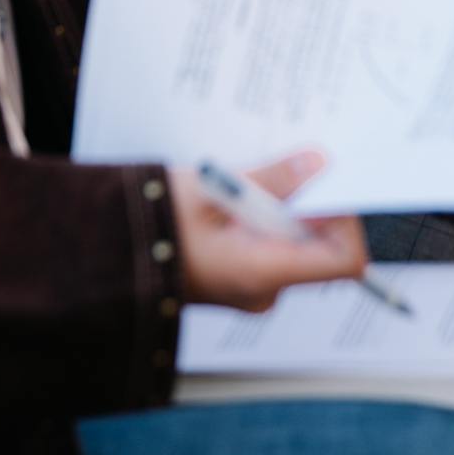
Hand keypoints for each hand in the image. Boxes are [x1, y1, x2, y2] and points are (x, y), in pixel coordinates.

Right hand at [169, 150, 367, 312]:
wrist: (108, 255)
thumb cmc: (152, 223)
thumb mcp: (214, 189)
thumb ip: (272, 179)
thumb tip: (318, 164)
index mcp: (264, 273)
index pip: (344, 260)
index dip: (345, 219)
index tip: (323, 184)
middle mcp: (266, 290)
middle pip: (320, 246)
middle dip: (307, 203)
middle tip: (281, 168)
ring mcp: (254, 288)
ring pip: (294, 242)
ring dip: (281, 207)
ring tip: (246, 182)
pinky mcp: (240, 278)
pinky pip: (271, 246)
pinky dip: (264, 219)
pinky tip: (235, 197)